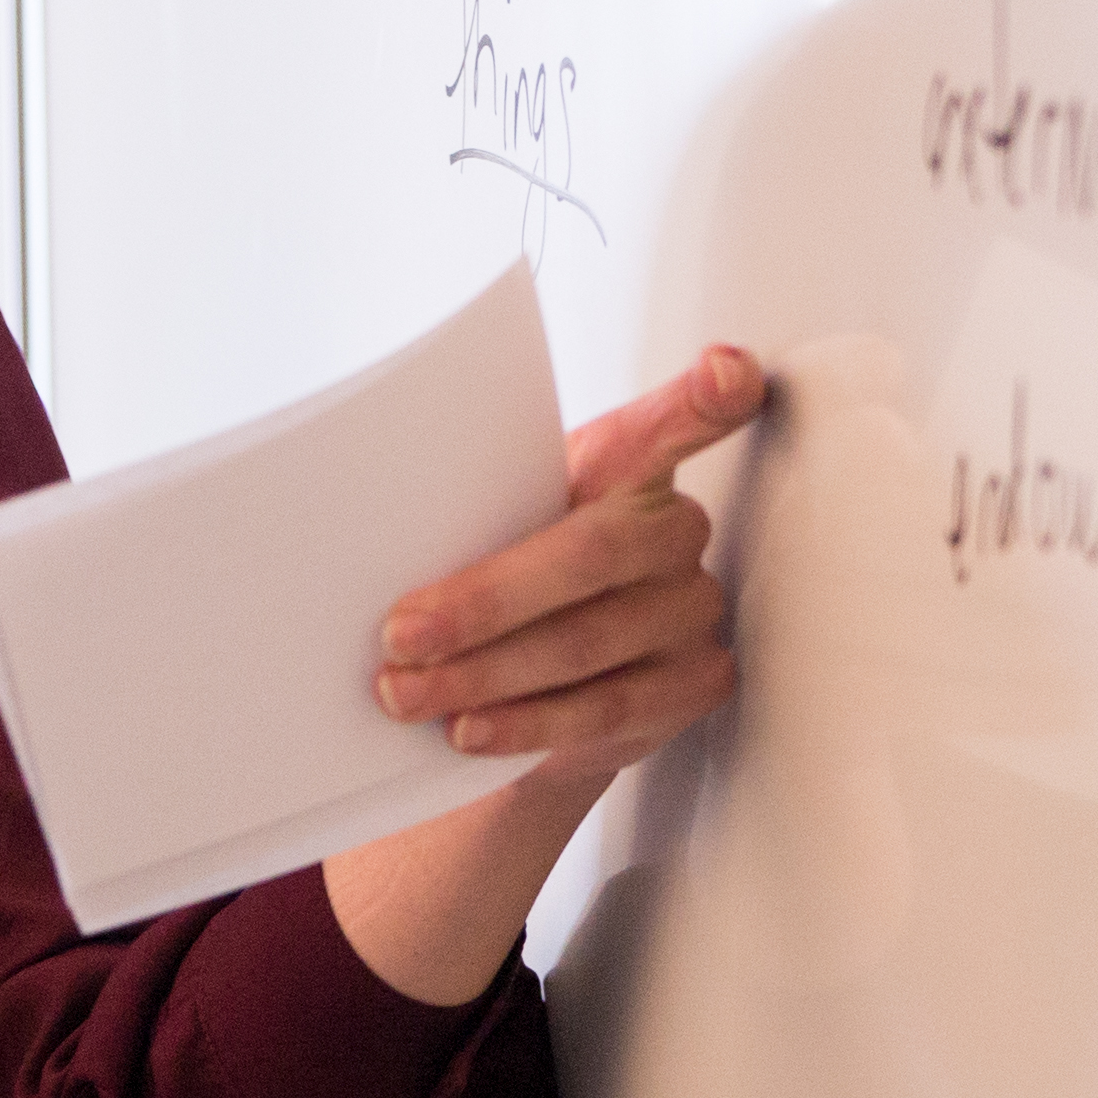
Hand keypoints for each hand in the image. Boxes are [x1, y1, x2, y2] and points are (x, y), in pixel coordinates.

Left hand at [328, 343, 767, 1002]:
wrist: (537, 677)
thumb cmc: (514, 570)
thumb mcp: (495, 521)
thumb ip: (474, 507)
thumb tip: (376, 527)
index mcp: (627, 467)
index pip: (673, 423)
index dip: (706, 398)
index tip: (721, 369)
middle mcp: (676, 532)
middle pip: (589, 556)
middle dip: (483, 603)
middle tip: (399, 636)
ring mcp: (693, 610)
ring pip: (586, 644)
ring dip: (484, 675)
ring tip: (408, 694)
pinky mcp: (695, 685)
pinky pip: (605, 709)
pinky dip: (526, 724)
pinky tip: (473, 728)